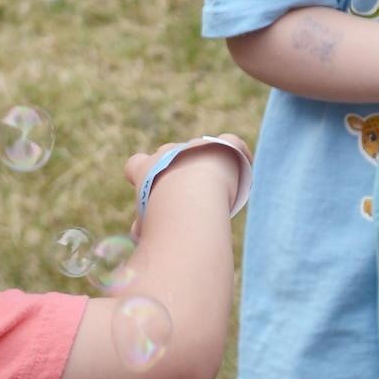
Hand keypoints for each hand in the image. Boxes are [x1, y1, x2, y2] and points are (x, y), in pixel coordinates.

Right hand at [124, 135, 250, 233]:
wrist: (189, 202)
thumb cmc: (163, 219)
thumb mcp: (146, 225)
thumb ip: (143, 225)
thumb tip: (138, 235)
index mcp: (145, 169)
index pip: (135, 164)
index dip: (140, 173)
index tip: (147, 189)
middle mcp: (168, 153)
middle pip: (168, 154)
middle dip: (175, 171)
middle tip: (185, 197)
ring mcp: (195, 147)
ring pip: (199, 149)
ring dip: (204, 164)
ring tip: (215, 190)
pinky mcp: (221, 147)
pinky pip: (232, 143)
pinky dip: (238, 152)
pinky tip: (243, 166)